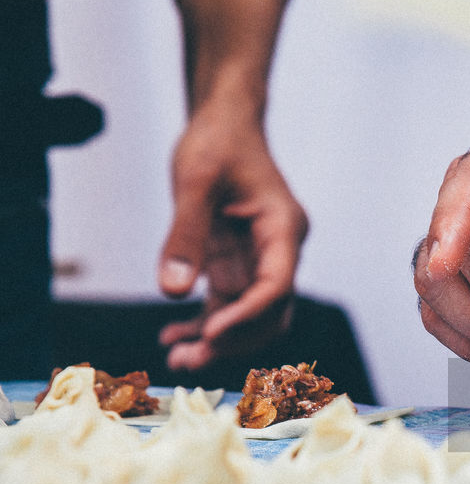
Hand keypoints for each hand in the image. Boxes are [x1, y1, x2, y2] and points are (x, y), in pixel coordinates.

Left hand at [158, 104, 307, 370]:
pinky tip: (173, 336)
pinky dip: (203, 321)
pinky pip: (228, 303)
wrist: (224, 122)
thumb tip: (172, 292)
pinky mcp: (242, 262)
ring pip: (250, 315)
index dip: (247, 314)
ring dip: (217, 339)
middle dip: (233, 339)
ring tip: (176, 358)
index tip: (212, 331)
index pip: (277, 284)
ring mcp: (262, 259)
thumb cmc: (217, 141)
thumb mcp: (194, 180)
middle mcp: (281, 250)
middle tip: (189, 361)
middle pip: (270, 311)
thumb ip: (185, 235)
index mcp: (284, 227)